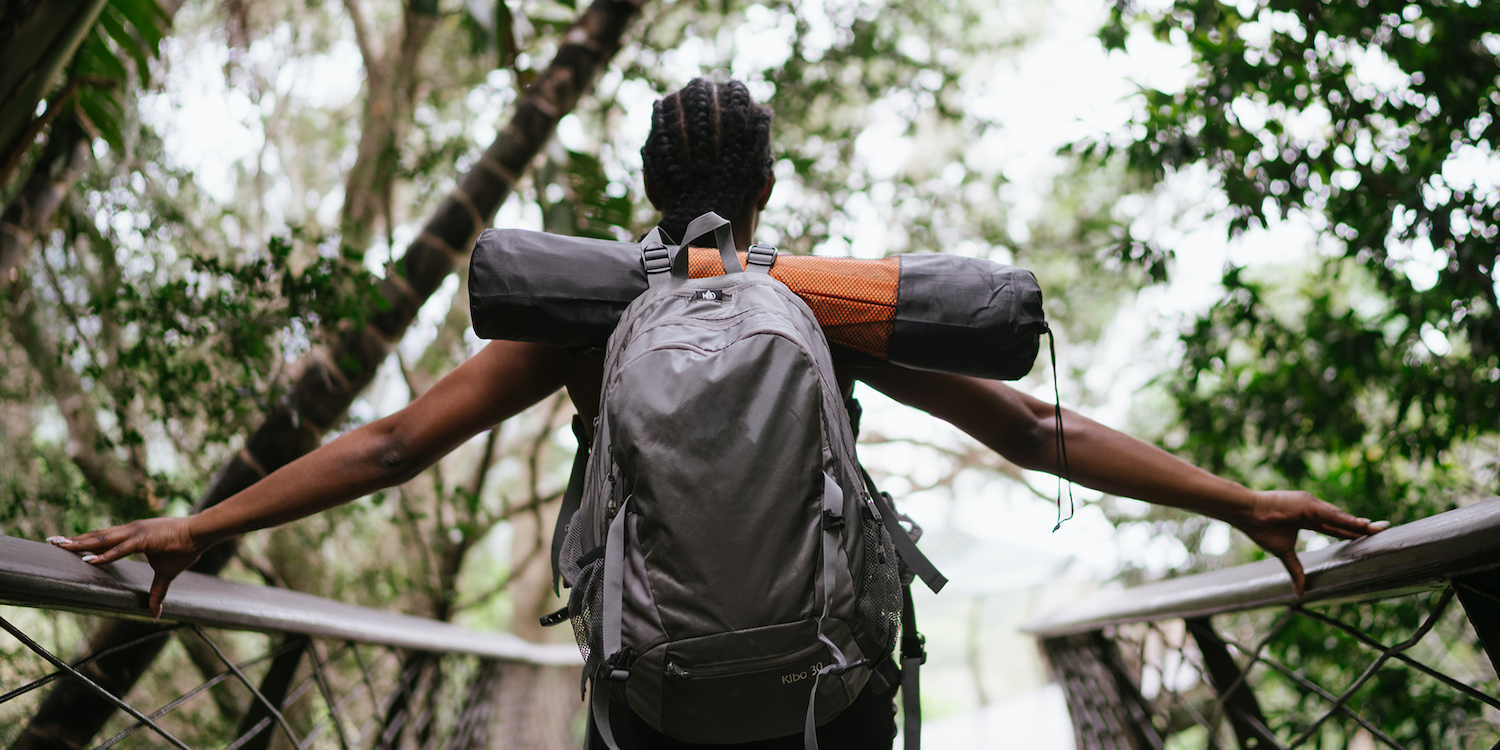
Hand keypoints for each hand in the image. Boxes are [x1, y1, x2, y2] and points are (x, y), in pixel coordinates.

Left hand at [49, 517, 205, 619]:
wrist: (200, 533)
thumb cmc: (185, 549)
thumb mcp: (167, 573)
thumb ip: (157, 593)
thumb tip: (155, 614)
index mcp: (133, 534)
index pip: (103, 536)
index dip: (84, 540)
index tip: (65, 542)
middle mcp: (130, 530)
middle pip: (96, 535)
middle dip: (73, 539)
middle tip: (51, 541)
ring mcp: (135, 532)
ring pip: (102, 539)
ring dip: (81, 543)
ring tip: (61, 546)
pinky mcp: (144, 539)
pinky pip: (120, 549)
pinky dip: (104, 555)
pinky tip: (88, 560)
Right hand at [1225, 490, 1388, 597]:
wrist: (1247, 513)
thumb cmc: (1261, 528)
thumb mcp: (1283, 552)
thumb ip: (1295, 570)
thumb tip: (1299, 593)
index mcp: (1309, 518)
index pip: (1336, 526)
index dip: (1352, 531)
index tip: (1369, 535)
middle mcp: (1314, 509)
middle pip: (1343, 520)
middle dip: (1363, 527)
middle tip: (1385, 529)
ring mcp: (1312, 505)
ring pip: (1341, 517)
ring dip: (1360, 524)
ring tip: (1379, 529)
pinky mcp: (1308, 504)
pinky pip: (1332, 515)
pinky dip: (1347, 520)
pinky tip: (1362, 524)